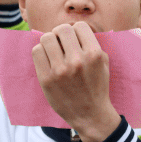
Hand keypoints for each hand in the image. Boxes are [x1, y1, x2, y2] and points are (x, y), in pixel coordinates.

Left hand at [32, 22, 120, 141]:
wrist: (90, 114)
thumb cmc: (97, 87)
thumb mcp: (104, 64)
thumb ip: (93, 45)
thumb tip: (75, 29)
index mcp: (94, 54)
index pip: (79, 26)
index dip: (76, 30)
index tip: (74, 39)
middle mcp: (77, 60)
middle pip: (62, 29)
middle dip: (61, 33)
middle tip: (62, 43)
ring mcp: (60, 70)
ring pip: (46, 38)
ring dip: (50, 42)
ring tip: (54, 51)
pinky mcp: (46, 78)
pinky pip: (37, 52)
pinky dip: (41, 52)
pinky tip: (48, 59)